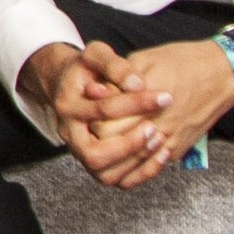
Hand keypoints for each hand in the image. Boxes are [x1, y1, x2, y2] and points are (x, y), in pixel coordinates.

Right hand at [25, 43, 188, 192]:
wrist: (69, 84)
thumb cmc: (86, 68)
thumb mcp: (96, 54)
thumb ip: (115, 65)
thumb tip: (137, 84)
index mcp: (68, 105)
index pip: (102, 110)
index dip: (136, 103)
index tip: (164, 96)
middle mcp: (69, 134)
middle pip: (94, 155)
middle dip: (128, 145)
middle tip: (154, 127)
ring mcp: (80, 152)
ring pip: (104, 174)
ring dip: (135, 160)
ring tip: (159, 138)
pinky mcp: (94, 162)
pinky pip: (116, 179)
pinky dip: (141, 172)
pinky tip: (161, 152)